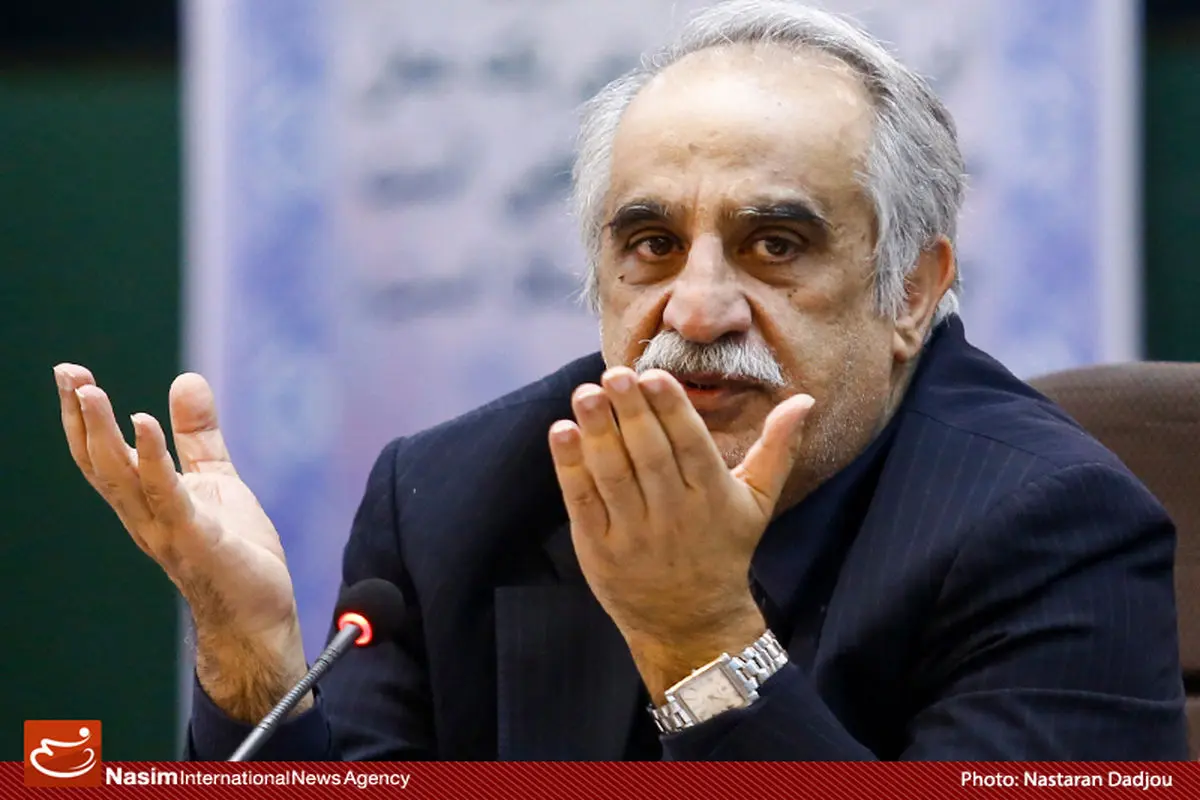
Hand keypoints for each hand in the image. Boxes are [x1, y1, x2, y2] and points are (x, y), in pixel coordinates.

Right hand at [53, 364, 308, 721]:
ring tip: (88, 390)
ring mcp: (164, 529)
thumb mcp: (215, 478)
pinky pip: (166, 494)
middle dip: (79, 417)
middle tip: (66, 371)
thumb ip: (197, 434)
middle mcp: (143, 516)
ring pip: (120, 478)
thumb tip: (185, 378)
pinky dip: (152, 459)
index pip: (101, 455)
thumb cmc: (235, 551)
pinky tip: (142, 422)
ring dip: (102, 433)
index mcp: (145, 502)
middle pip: (98, 463)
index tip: (71, 373)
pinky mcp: (194, 537)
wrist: (259, 613)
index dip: (82, 416)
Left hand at [547, 367, 813, 701]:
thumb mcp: (758, 503)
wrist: (692, 625)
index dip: (672, 410)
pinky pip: (583, 501)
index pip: (692, 445)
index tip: (654, 375)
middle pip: (650, 455)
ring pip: (614, 474)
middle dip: (632, 412)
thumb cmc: (724, 550)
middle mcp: (674, 514)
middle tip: (615, 374)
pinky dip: (570, 467)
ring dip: (597, 432)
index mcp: (713, 496)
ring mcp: (634, 533)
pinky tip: (561, 431)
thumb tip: (804, 400)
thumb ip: (777, 449)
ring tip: (585, 394)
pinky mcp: (599, 548)